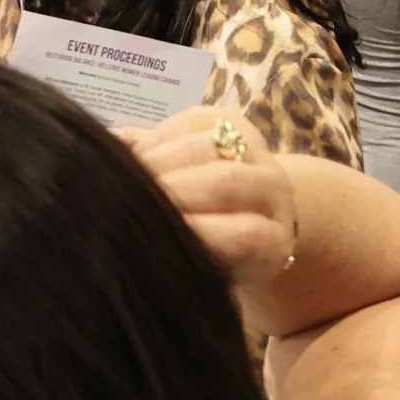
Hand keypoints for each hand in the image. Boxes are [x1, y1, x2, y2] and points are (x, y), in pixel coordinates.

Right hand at [121, 106, 300, 326]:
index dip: (198, 233)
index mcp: (272, 243)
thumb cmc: (214, 261)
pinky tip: (136, 158)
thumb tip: (138, 258)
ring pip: (207, 147)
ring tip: (124, 180)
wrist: (248, 215)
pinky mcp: (233, 121)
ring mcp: (257, 152)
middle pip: (225, 182)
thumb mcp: (202, 279)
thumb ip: (181, 269)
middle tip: (126, 204)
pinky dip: (159, 138)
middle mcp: (274, 192)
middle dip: (168, 192)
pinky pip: (193, 121)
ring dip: (158, 162)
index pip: (246, 234)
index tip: (151, 241)